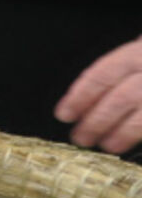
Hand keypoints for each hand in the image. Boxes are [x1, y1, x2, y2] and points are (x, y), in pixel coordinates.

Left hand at [56, 36, 141, 154]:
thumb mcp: (137, 56)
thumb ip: (117, 76)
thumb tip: (82, 106)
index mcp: (139, 51)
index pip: (103, 74)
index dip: (81, 96)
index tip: (64, 115)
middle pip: (122, 96)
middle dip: (97, 120)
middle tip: (80, 138)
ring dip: (122, 133)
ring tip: (106, 146)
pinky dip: (139, 134)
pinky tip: (133, 146)